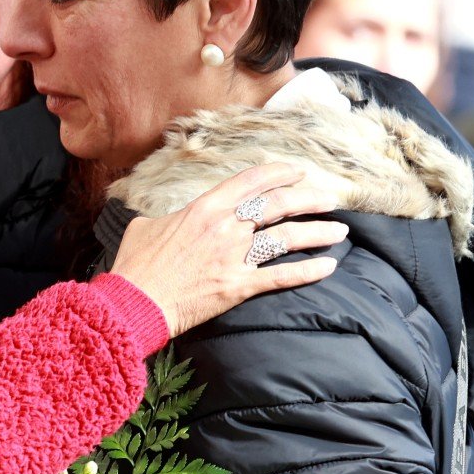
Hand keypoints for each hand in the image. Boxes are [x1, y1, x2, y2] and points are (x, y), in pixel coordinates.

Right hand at [109, 163, 346, 336]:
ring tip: (339, 231)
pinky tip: (328, 267)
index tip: (296, 171)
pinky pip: (281, 276)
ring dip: (317, 232)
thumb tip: (171, 218)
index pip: (250, 181)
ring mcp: (234, 256)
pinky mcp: (238, 286)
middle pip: (278, 204)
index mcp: (203, 208)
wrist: (134, 302)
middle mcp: (225, 227)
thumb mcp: (145, 227)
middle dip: (309, 198)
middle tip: (330, 199)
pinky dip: (308, 271)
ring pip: (287, 237)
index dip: (278, 173)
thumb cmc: (135, 265)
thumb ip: (168, 217)